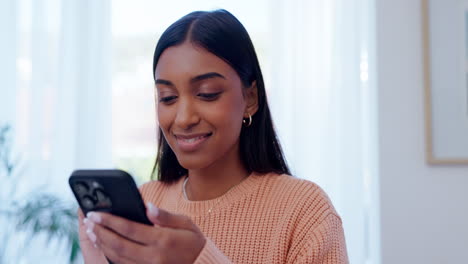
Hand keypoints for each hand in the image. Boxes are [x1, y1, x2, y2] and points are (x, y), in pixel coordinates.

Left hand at [83, 203, 205, 263]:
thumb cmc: (194, 242)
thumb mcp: (186, 224)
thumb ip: (166, 216)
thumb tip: (147, 206)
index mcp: (164, 240)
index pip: (130, 229)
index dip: (110, 221)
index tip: (95, 213)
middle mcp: (154, 257)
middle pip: (119, 244)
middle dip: (100, 232)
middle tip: (88, 221)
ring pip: (118, 258)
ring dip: (102, 244)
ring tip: (91, 232)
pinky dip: (110, 256)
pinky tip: (104, 246)